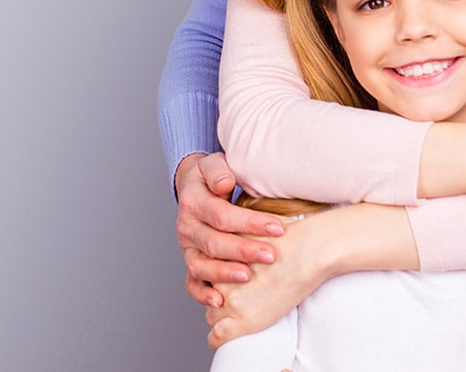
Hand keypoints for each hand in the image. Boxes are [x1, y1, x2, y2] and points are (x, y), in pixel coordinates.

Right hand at [174, 152, 284, 306]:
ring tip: (248, 277)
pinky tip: (220, 300)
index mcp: (193, 201)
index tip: (278, 228)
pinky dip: (202, 294)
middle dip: (243, 251)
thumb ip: (218, 170)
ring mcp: (187, 247)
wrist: (194, 186)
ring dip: (224, 274)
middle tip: (270, 255)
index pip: (222, 216)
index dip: (250, 224)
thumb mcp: (214, 164)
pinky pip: (191, 282)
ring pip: (200, 266)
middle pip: (213, 243)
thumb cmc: (212, 176)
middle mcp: (186, 226)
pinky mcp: (190, 261)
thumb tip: (224, 183)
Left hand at [205, 215, 319, 348]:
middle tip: (235, 296)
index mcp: (217, 255)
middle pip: (206, 294)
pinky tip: (221, 338)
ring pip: (211, 315)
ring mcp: (230, 300)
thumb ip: (236, 238)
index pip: (202, 273)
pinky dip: (217, 339)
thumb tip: (233, 242)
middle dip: (216, 297)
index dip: (213, 279)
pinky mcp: (243, 321)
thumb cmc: (286, 237)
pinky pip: (218, 336)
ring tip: (237, 314)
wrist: (307, 252)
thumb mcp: (252, 229)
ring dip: (221, 316)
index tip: (221, 283)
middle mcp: (218, 278)